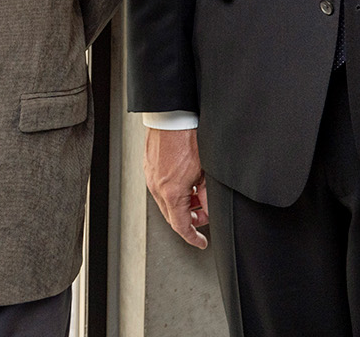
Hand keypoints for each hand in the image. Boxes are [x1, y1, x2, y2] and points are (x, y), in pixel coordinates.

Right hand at [144, 127, 209, 248]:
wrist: (171, 116)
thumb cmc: (188, 138)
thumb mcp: (207, 171)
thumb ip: (209, 196)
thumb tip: (210, 211)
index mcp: (171, 191)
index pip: (180, 226)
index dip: (193, 237)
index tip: (200, 242)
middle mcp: (157, 186)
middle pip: (172, 215)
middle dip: (190, 219)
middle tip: (204, 214)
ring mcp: (151, 176)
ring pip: (167, 201)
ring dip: (183, 203)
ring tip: (198, 192)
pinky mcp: (149, 166)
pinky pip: (161, 187)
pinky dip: (174, 191)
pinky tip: (187, 180)